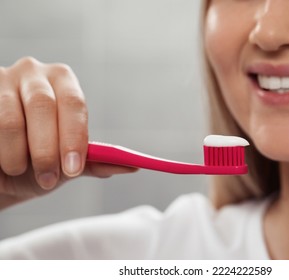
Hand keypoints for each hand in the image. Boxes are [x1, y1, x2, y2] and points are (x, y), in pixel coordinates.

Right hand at [0, 57, 135, 209]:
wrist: (2, 167)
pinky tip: (1, 161)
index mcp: (64, 83)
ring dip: (17, 153)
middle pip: (43, 106)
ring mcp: (2, 79)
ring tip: (20, 171)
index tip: (73, 168)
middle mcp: (34, 73)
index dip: (74, 136)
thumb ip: (95, 161)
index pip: (74, 103)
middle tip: (49, 179)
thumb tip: (132, 166)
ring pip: (10, 118)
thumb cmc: (40, 157)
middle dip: (47, 149)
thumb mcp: (68, 160)